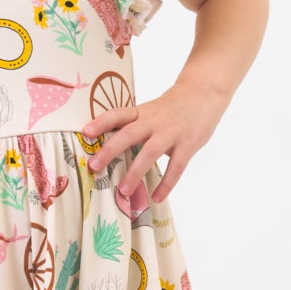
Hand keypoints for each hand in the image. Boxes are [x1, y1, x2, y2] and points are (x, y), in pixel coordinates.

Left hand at [83, 82, 224, 203]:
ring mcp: (172, 132)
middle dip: (110, 150)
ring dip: (135, 171)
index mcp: (142, 112)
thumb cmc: (173, 107)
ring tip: (124, 190)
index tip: (86, 132)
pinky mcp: (188, 144)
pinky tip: (156, 197)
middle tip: (94, 166)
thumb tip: (111, 148)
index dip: (101, 122)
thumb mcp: (151, 111)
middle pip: (128, 134)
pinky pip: (176, 167)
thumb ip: (135, 127)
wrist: (204, 92)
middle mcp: (154, 121)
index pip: (118, 114)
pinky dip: (166, 184)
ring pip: (150, 152)